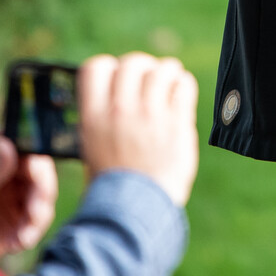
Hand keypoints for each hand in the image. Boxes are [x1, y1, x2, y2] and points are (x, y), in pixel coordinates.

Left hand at [0, 129, 58, 260]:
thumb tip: (7, 145)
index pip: (21, 139)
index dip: (35, 154)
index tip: (35, 175)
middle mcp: (3, 164)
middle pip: (39, 167)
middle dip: (41, 192)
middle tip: (33, 214)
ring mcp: (12, 188)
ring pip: (44, 192)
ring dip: (37, 217)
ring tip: (21, 238)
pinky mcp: (19, 211)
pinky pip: (39, 216)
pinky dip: (32, 231)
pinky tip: (15, 243)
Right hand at [79, 53, 200, 207]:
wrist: (134, 213)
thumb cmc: (113, 185)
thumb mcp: (92, 148)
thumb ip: (104, 117)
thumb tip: (118, 93)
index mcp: (92, 116)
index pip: (96, 66)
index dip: (110, 68)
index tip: (118, 78)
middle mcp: (120, 110)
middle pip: (132, 62)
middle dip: (142, 68)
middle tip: (148, 81)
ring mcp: (150, 115)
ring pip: (162, 69)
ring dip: (167, 73)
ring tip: (169, 83)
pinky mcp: (177, 123)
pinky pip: (184, 85)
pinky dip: (183, 85)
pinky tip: (181, 95)